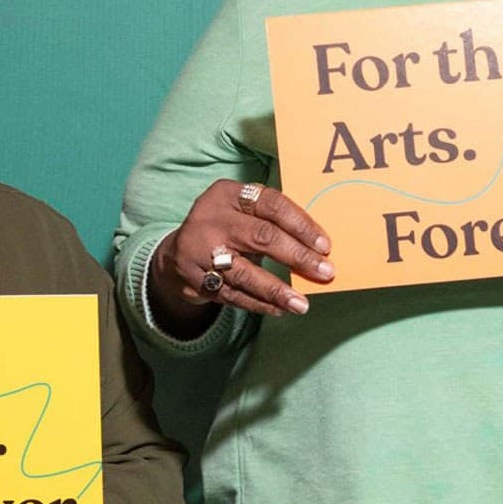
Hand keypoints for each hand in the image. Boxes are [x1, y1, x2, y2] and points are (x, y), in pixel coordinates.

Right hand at [154, 179, 331, 322]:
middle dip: (297, 257)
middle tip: (325, 272)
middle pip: (262, 237)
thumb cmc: (226, 226)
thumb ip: (272, 219)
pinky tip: (280, 309)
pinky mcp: (194, 278)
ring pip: (245, 273)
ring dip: (277, 291)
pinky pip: (233, 294)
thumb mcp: (241, 209)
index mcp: (228, 194)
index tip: (325, 245)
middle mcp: (211, 219)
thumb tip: (317, 247)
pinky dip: (259, 304)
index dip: (301, 225)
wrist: (177, 250)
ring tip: (301, 304)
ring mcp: (199, 250)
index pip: (272, 204)